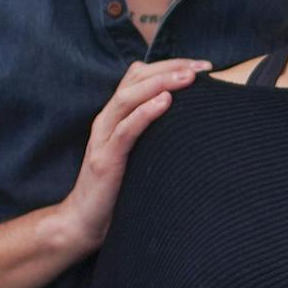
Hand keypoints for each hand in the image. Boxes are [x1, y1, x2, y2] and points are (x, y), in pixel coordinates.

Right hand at [51, 59, 209, 253]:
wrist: (84, 222)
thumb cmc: (118, 190)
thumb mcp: (139, 155)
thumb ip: (153, 136)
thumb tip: (190, 124)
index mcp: (116, 118)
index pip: (138, 77)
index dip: (169, 66)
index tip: (202, 66)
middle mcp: (107, 122)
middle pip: (135, 80)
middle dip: (170, 68)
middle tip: (203, 67)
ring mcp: (103, 139)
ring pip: (128, 98)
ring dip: (160, 84)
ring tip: (188, 78)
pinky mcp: (105, 160)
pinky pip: (125, 130)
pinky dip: (145, 113)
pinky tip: (165, 102)